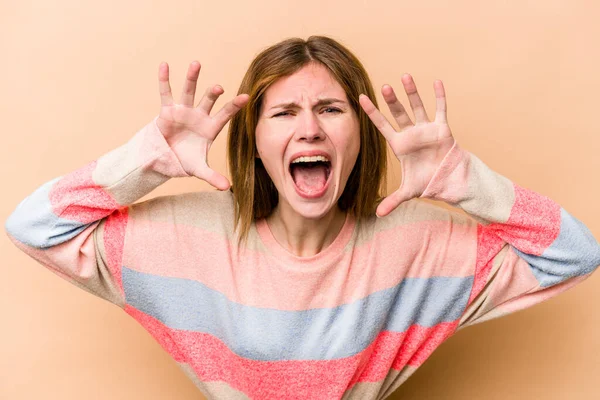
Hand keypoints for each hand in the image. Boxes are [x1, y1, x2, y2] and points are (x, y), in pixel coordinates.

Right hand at [156, 61, 248, 189]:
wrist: (165, 159)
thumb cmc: (186, 160)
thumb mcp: (199, 169)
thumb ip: (213, 177)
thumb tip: (227, 188)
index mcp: (210, 128)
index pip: (225, 115)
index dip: (234, 106)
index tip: (245, 97)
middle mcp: (199, 116)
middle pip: (208, 101)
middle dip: (212, 93)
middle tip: (218, 87)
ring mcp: (184, 111)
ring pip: (189, 91)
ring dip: (192, 78)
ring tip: (197, 64)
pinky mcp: (167, 110)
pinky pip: (166, 93)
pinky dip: (165, 79)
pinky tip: (165, 65)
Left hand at [359, 74, 455, 216]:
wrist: (449, 182)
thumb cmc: (427, 182)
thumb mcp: (408, 192)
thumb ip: (393, 201)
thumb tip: (378, 215)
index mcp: (399, 145)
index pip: (381, 125)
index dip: (372, 113)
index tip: (360, 98)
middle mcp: (411, 133)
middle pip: (399, 113)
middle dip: (392, 101)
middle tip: (384, 87)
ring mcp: (426, 129)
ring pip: (417, 107)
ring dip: (412, 92)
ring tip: (405, 76)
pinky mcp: (443, 128)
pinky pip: (440, 109)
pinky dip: (439, 96)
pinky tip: (436, 82)